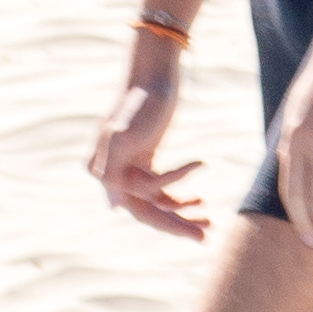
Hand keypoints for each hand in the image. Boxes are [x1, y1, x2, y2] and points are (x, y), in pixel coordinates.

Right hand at [78, 43, 204, 243]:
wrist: (155, 74)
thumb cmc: (140, 102)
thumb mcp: (124, 135)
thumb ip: (113, 171)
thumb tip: (113, 208)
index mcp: (103, 170)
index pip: (137, 209)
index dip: (167, 223)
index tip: (197, 228)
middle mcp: (113, 173)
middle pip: (148, 210)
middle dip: (178, 224)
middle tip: (207, 237)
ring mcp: (130, 167)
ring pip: (157, 202)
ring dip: (183, 212)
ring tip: (209, 220)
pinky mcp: (146, 160)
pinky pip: (162, 189)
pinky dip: (180, 194)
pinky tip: (201, 199)